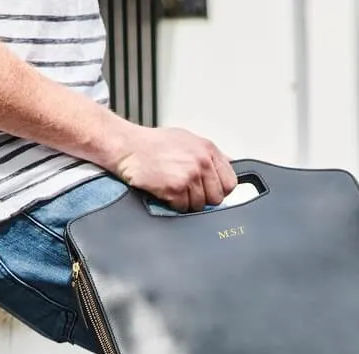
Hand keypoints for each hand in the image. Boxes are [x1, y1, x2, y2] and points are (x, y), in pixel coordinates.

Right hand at [107, 123, 236, 211]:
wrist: (128, 146)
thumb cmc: (154, 144)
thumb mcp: (188, 140)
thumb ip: (209, 155)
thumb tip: (228, 167)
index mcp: (208, 149)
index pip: (230, 183)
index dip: (219, 190)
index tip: (209, 190)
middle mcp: (202, 162)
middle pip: (217, 198)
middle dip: (203, 198)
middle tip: (187, 190)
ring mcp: (190, 175)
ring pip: (200, 205)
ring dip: (186, 202)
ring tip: (173, 187)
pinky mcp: (176, 188)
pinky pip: (183, 208)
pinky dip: (174, 204)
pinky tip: (165, 190)